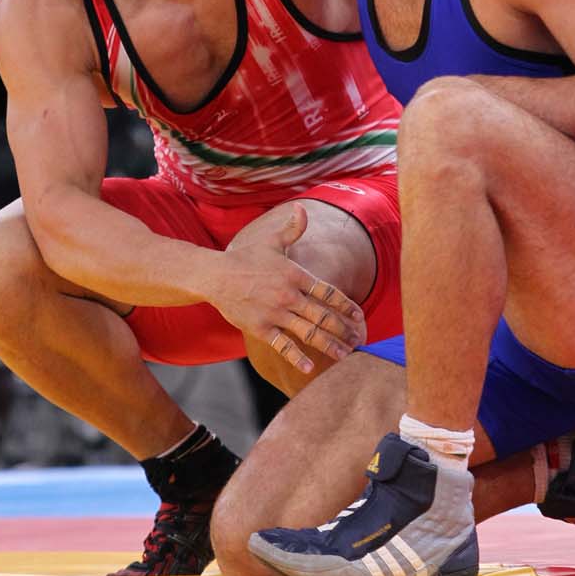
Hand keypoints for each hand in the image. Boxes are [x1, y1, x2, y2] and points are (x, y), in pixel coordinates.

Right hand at [212, 206, 366, 375]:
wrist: (216, 276)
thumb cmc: (246, 257)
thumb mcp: (271, 241)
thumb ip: (292, 228)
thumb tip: (302, 207)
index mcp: (295, 274)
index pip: (328, 292)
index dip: (346, 305)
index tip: (359, 316)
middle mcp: (289, 295)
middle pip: (324, 316)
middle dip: (344, 329)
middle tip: (359, 340)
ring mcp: (275, 313)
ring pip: (309, 333)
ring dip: (329, 345)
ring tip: (344, 355)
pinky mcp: (261, 328)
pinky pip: (283, 346)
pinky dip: (297, 357)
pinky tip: (310, 368)